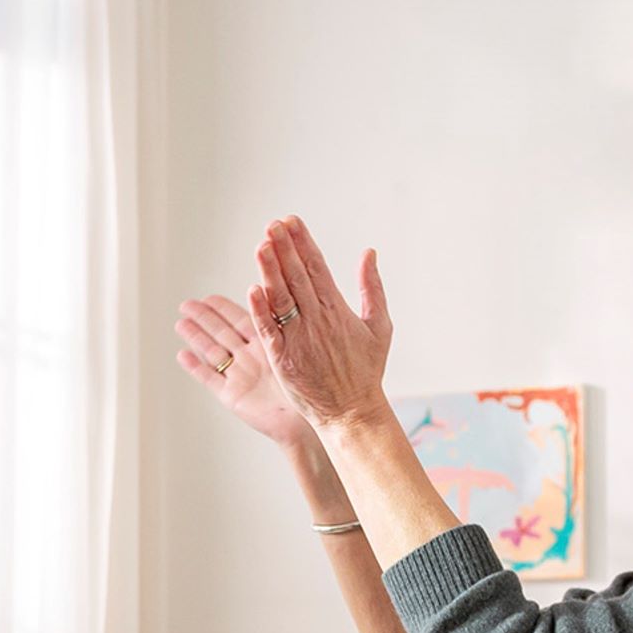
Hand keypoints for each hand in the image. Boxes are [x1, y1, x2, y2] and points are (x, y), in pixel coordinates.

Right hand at [174, 294, 308, 446]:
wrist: (305, 419)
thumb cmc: (308, 384)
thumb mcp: (291, 343)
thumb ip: (274, 319)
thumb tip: (268, 287)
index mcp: (266, 343)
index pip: (239, 319)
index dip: (222, 308)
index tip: (207, 297)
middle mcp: (250, 358)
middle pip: (221, 333)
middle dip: (203, 318)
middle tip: (186, 304)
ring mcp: (240, 377)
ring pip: (212, 351)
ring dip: (195, 337)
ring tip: (180, 324)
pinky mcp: (232, 396)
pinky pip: (209, 378)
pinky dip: (195, 367)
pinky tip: (182, 355)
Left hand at [248, 215, 391, 427]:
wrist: (352, 411)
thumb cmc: (366, 371)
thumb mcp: (379, 326)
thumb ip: (372, 287)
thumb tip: (369, 252)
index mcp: (338, 308)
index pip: (316, 266)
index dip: (302, 242)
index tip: (290, 221)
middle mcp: (317, 319)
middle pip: (297, 276)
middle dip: (284, 248)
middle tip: (272, 224)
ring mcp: (299, 338)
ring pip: (281, 297)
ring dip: (270, 270)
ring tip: (261, 245)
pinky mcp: (283, 358)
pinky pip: (269, 330)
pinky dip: (261, 310)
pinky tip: (253, 289)